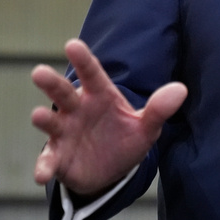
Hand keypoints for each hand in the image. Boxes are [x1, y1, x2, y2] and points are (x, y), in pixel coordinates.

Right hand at [30, 39, 186, 195]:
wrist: (111, 171)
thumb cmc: (125, 139)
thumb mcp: (146, 127)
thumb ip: (159, 109)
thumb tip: (181, 89)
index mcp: (100, 96)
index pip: (92, 73)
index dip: (83, 59)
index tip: (72, 44)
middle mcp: (77, 110)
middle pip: (63, 93)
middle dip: (51, 83)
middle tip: (39, 72)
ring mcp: (64, 133)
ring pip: (51, 122)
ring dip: (44, 120)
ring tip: (38, 116)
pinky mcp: (57, 158)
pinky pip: (48, 161)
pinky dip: (44, 166)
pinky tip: (41, 175)